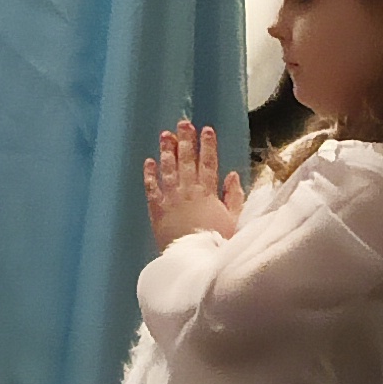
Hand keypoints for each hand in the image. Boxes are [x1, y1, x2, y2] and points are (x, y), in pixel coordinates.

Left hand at [144, 122, 243, 250]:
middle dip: (185, 141)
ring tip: (165, 135)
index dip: (207, 146)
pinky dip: (150, 174)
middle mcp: (188, 191)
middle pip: (186, 161)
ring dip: (166, 151)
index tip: (206, 129)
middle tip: (183, 124)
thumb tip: (232, 175)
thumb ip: (234, 197)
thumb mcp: (233, 220)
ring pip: (168, 169)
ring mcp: (170, 199)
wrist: (193, 259)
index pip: (208, 163)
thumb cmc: (216, 242)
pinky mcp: (156, 209)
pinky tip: (148, 161)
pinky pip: (151, 188)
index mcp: (207, 193)